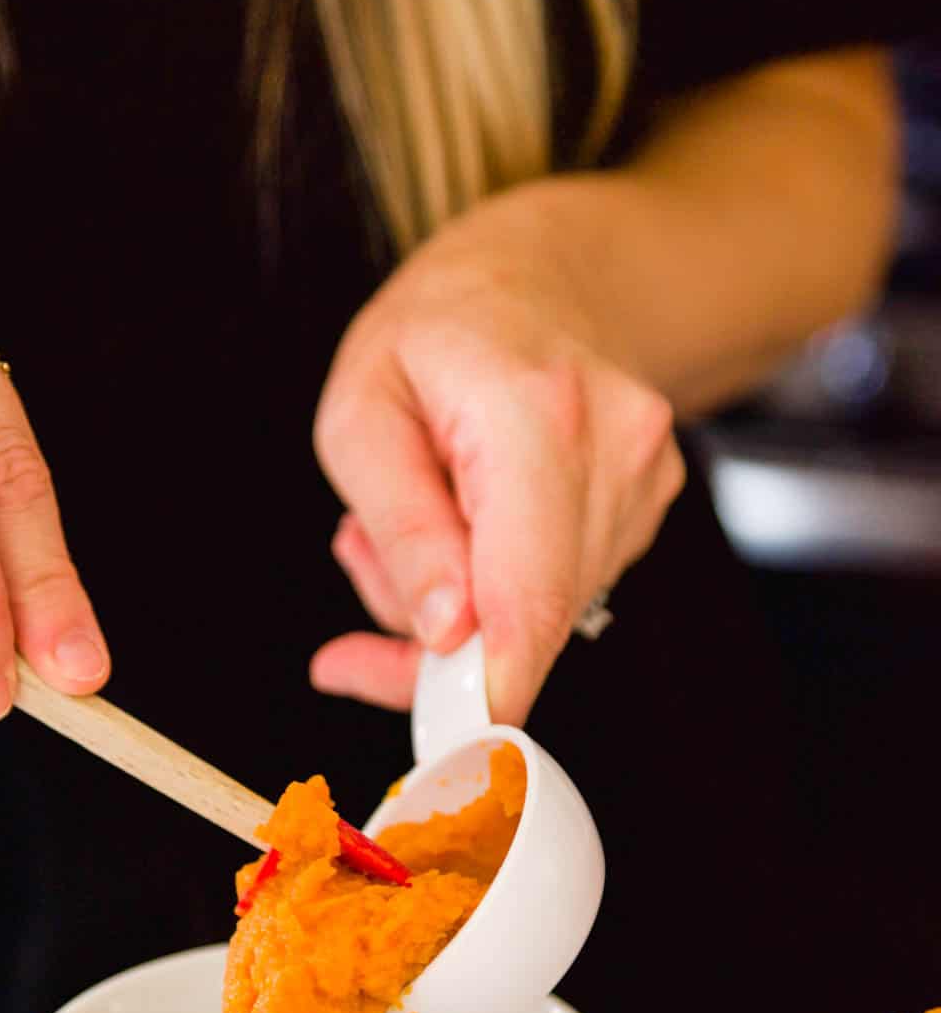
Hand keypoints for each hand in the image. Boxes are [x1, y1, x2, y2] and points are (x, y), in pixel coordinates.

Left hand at [310, 182, 684, 724]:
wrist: (543, 274)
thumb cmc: (438, 332)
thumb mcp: (363, 412)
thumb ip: (401, 530)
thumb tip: (444, 633)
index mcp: (536, 417)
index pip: (527, 600)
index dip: (482, 694)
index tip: (435, 738)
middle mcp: (614, 451)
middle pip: (532, 624)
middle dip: (438, 640)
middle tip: (364, 566)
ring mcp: (645, 482)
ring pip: (542, 618)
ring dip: (465, 605)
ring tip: (426, 512)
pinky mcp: (649, 510)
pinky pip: (561, 594)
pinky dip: (501, 585)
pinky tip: (473, 520)